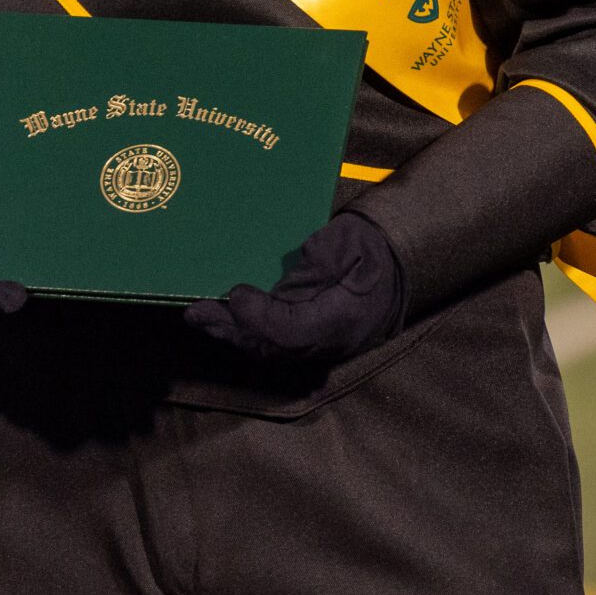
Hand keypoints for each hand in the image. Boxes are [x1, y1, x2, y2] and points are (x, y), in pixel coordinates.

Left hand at [182, 210, 404, 368]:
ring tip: (200, 316)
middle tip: (197, 312)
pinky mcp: (311, 343)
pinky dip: (245, 334)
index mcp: (345, 317)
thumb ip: (313, 264)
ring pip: (269, 351)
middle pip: (273, 348)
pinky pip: (273, 346)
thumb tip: (278, 286)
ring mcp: (321, 347)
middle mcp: (330, 342)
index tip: (236, 293)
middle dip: (232, 329)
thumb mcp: (347, 243)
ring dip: (232, 334)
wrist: (398, 265)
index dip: (259, 317)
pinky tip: (222, 320)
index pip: (292, 331)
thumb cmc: (371, 247)